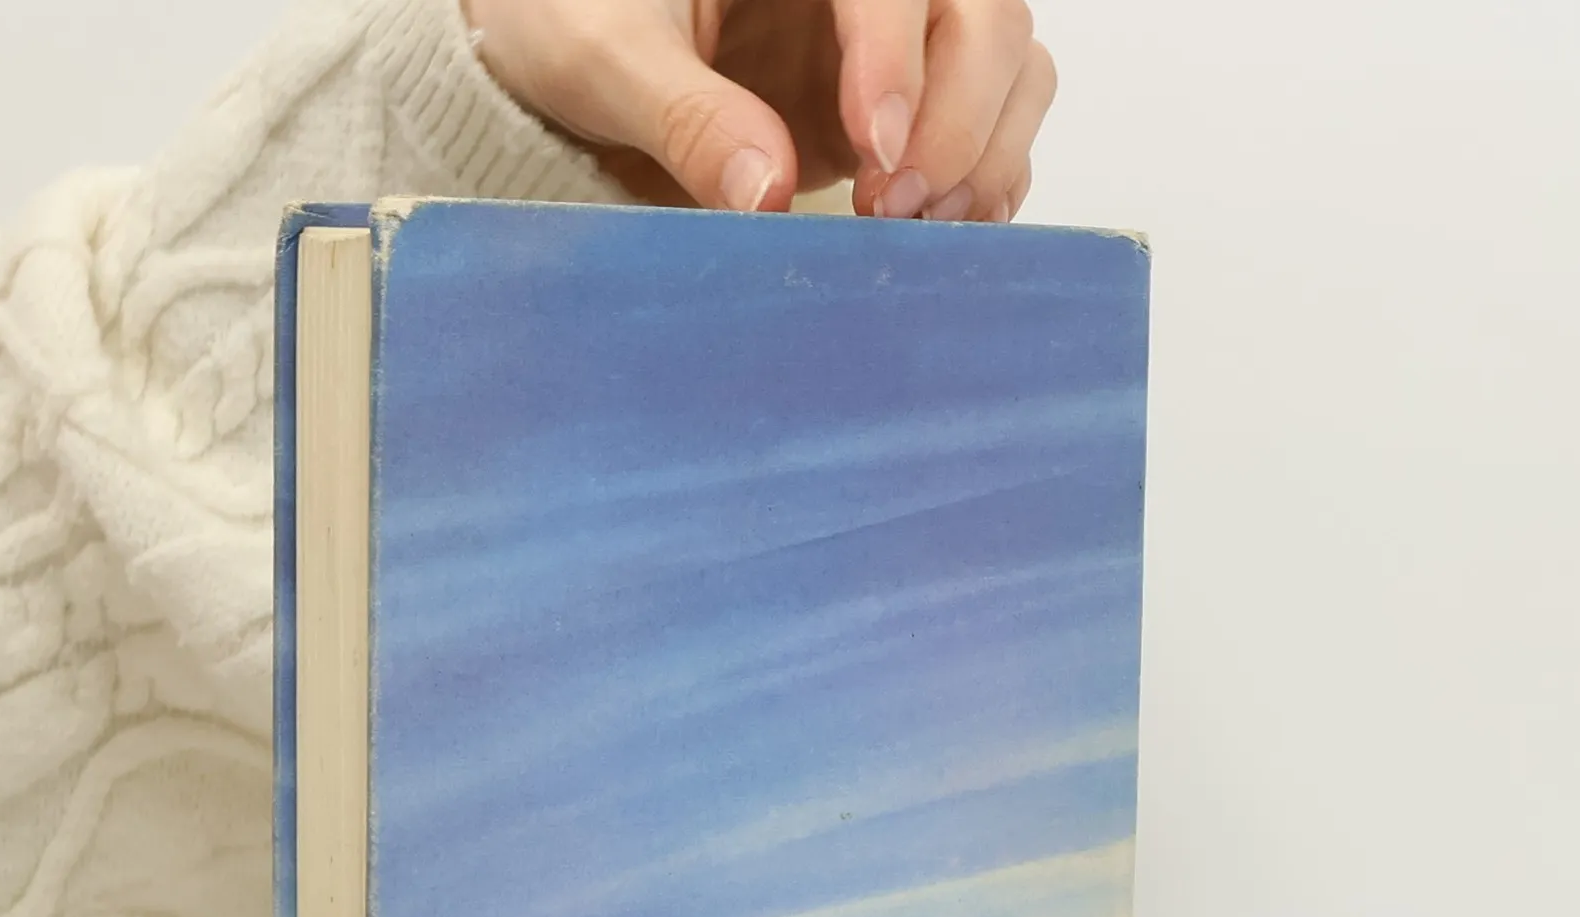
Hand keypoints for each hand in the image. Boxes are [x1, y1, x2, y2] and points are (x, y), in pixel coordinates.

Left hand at [464, 0, 1055, 222]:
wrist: (569, 59)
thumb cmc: (570, 17)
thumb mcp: (601, 56)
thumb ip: (684, 115)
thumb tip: (764, 190)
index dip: (902, 58)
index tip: (874, 151)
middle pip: (984, 13)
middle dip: (959, 116)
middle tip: (894, 205)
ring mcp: (896, 36)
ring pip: (1009, 62)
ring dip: (986, 152)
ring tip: (923, 227)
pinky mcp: (904, 102)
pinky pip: (992, 122)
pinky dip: (985, 179)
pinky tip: (945, 231)